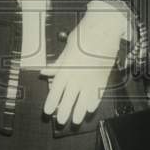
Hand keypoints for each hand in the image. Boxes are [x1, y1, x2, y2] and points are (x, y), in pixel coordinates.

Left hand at [41, 2, 125, 124]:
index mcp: (66, 68)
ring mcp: (91, 78)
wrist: (104, 29)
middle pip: (69, 99)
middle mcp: (77, 76)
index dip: (52, 102)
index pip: (56, 90)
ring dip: (79, 112)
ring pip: (83, 101)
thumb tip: (45, 72)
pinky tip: (90, 109)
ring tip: (76, 120)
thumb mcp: (67, 48)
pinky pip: (98, 94)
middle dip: (64, 111)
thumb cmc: (84, 35)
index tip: (48, 111)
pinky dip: (94, 102)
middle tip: (61, 121)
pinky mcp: (103, 77)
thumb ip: (58, 63)